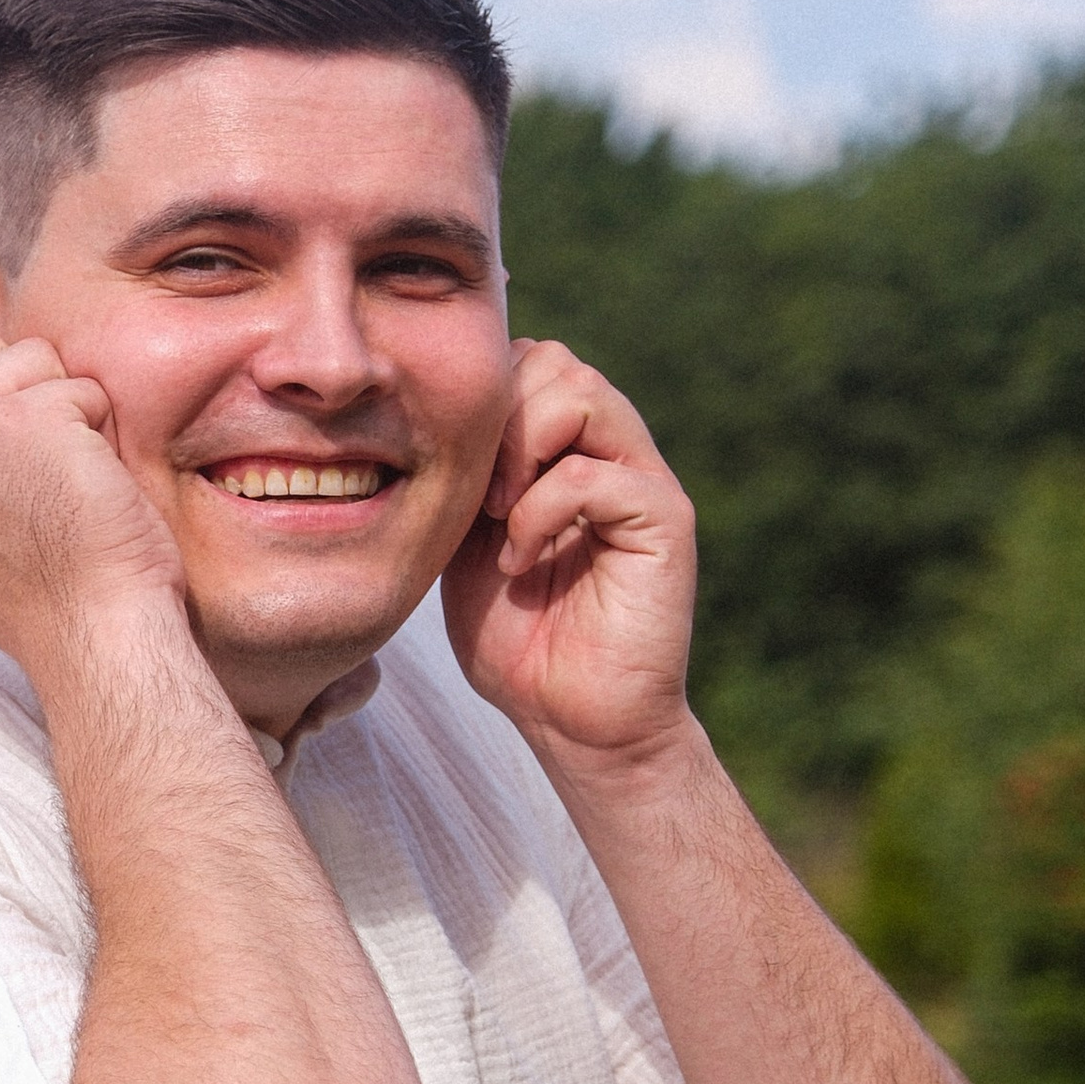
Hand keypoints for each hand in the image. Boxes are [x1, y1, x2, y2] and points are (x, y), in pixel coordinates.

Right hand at [0, 322, 183, 687]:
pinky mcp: (22, 418)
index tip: (4, 433)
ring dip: (65, 401)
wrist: (92, 634)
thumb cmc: (46, 600)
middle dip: (19, 382)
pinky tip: (97, 480)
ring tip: (72, 472)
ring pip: (26, 354)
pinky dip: (103, 422)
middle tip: (47, 456)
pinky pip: (79, 384)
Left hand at [441, 341, 696, 769]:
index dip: (478, 402)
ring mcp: (643, 482)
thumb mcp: (463, 543)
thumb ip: (460, 476)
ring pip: (583, 393)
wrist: (571, 721)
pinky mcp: (665, 522)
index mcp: (566, 449)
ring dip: (520, 451)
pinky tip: (521, 561)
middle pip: (553, 362)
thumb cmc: (517, 641)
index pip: (525, 362)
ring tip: (498, 518)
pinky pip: (597, 474)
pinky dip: (543, 511)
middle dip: (496, 419)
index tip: (448, 475)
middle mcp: (612, 452)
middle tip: (475, 498)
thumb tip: (420, 417)